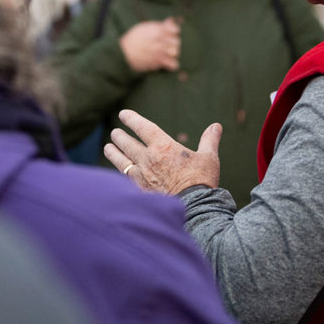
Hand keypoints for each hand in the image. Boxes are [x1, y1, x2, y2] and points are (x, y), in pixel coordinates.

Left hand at [104, 109, 221, 194]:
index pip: (143, 128)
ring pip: (121, 161)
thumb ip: (209, 140)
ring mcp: (141, 176)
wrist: (193, 209)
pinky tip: (118, 174)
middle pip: (127, 144)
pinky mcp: (139, 191)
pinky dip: (120, 174)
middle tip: (115, 133)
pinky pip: (124, 180)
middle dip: (120, 137)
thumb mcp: (209, 158)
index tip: (123, 114)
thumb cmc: (201, 181)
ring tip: (108, 148)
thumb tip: (216, 126)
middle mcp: (148, 159)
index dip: (132, 119)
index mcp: (163, 147)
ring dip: (114, 153)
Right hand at [119, 18, 179, 72]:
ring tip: (167, 53)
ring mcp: (160, 51)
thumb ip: (159, 25)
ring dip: (173, 53)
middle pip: (177, 41)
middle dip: (173, 43)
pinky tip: (167, 62)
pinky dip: (172, 64)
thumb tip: (171, 20)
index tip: (170, 34)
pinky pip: (173, 64)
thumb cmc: (133, 39)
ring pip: (176, 52)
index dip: (173, 32)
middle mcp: (160, 39)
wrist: (124, 52)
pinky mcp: (158, 62)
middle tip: (167, 45)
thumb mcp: (144, 27)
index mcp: (157, 29)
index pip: (175, 30)